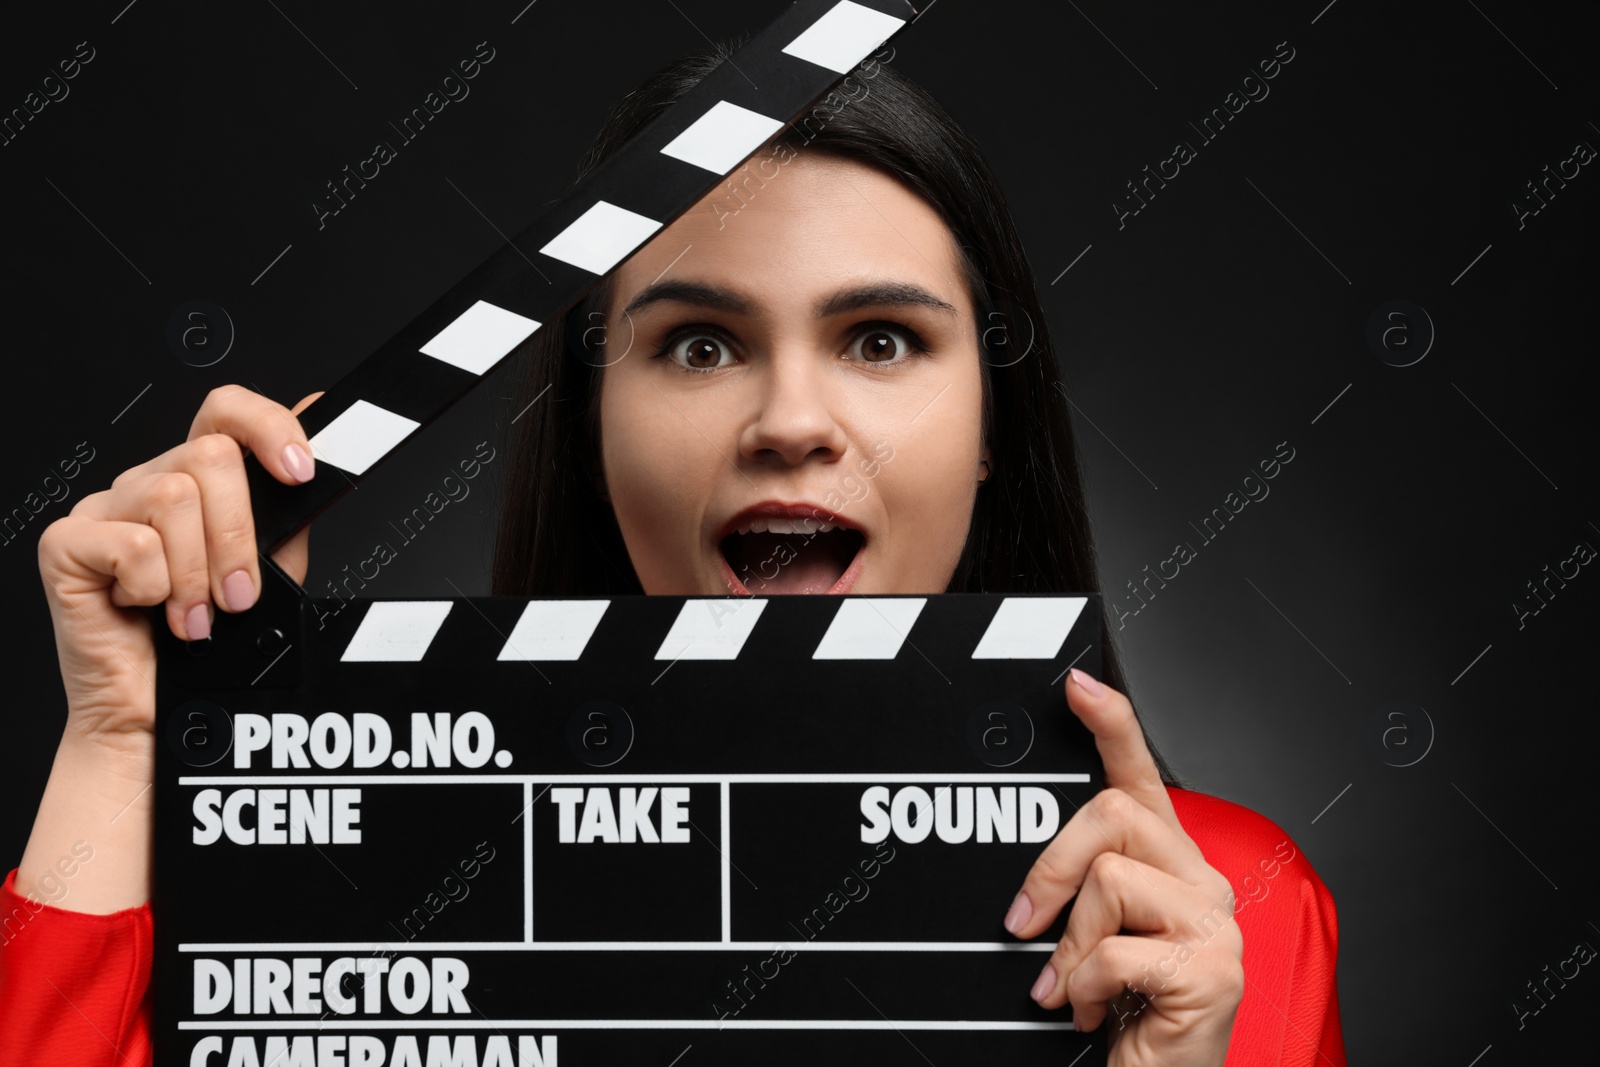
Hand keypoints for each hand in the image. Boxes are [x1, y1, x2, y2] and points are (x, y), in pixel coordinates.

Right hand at [36, 384, 321, 750]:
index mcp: (196, 480)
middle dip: (238, 536)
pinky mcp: (67, 543)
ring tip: (196, 614)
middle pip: (210, 456)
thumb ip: (287, 505)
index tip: (300, 473)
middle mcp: (148, 484)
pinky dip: (155, 588)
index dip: (267, 427)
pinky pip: (132, 542)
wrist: (166, 712)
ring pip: (174, 497)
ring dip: (198, 573)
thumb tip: (315, 431)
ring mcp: (104, 509)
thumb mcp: (270, 567)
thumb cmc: (216, 644)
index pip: (226, 410)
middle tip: (237, 593)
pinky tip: (149, 610)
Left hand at [1003, 668, 1243, 1064]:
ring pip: (1110, 880)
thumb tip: (1028, 875)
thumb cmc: (1128, 1012)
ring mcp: (1215, 925)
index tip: (1078, 685)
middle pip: (1113, 816)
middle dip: (1053, 867)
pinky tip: (1095, 1010)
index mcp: (1171, 865)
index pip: (1142, 777)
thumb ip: (1079, 890)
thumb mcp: (1095, 936)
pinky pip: (1114, 950)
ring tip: (1074, 985)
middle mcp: (1202, 883)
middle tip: (1025, 923)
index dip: (1112, 724)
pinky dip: (1084, 986)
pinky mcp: (1211, 970)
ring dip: (1069, 944)